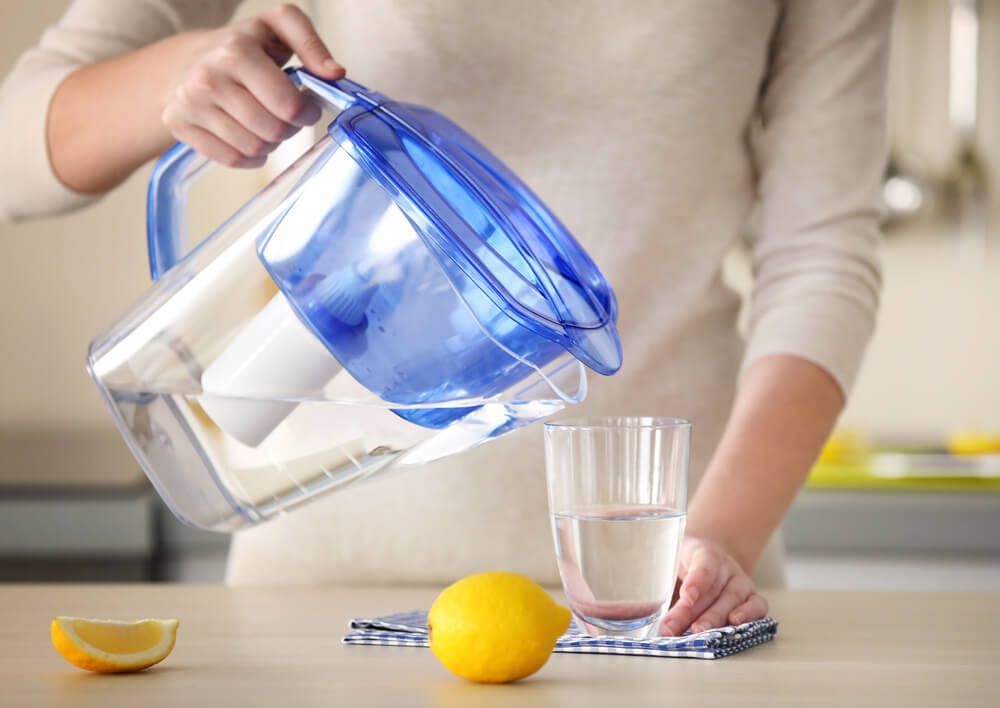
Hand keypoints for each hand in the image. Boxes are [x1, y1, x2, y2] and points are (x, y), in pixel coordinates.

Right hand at [162, 3, 344, 167]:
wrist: (187, 59)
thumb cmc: (243, 46)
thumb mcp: (278, 27)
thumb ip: (311, 44)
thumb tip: (335, 73)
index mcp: (236, 51)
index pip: (287, 105)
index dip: (306, 113)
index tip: (307, 109)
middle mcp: (207, 77)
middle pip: (272, 131)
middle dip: (289, 129)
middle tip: (287, 118)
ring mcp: (189, 103)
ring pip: (253, 148)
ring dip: (270, 144)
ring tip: (267, 125)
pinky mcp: (178, 124)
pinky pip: (231, 159)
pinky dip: (249, 157)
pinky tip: (250, 139)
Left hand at [660, 536, 767, 635]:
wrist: (708, 556)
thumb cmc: (684, 563)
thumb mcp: (669, 562)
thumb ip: (659, 579)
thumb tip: (637, 607)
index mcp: (704, 552)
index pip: (703, 565)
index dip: (696, 581)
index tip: (686, 597)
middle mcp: (726, 566)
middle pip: (711, 590)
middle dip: (691, 612)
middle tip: (673, 628)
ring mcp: (741, 580)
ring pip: (732, 600)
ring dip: (713, 619)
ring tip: (697, 633)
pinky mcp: (753, 596)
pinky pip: (758, 605)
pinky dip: (749, 615)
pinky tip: (734, 624)